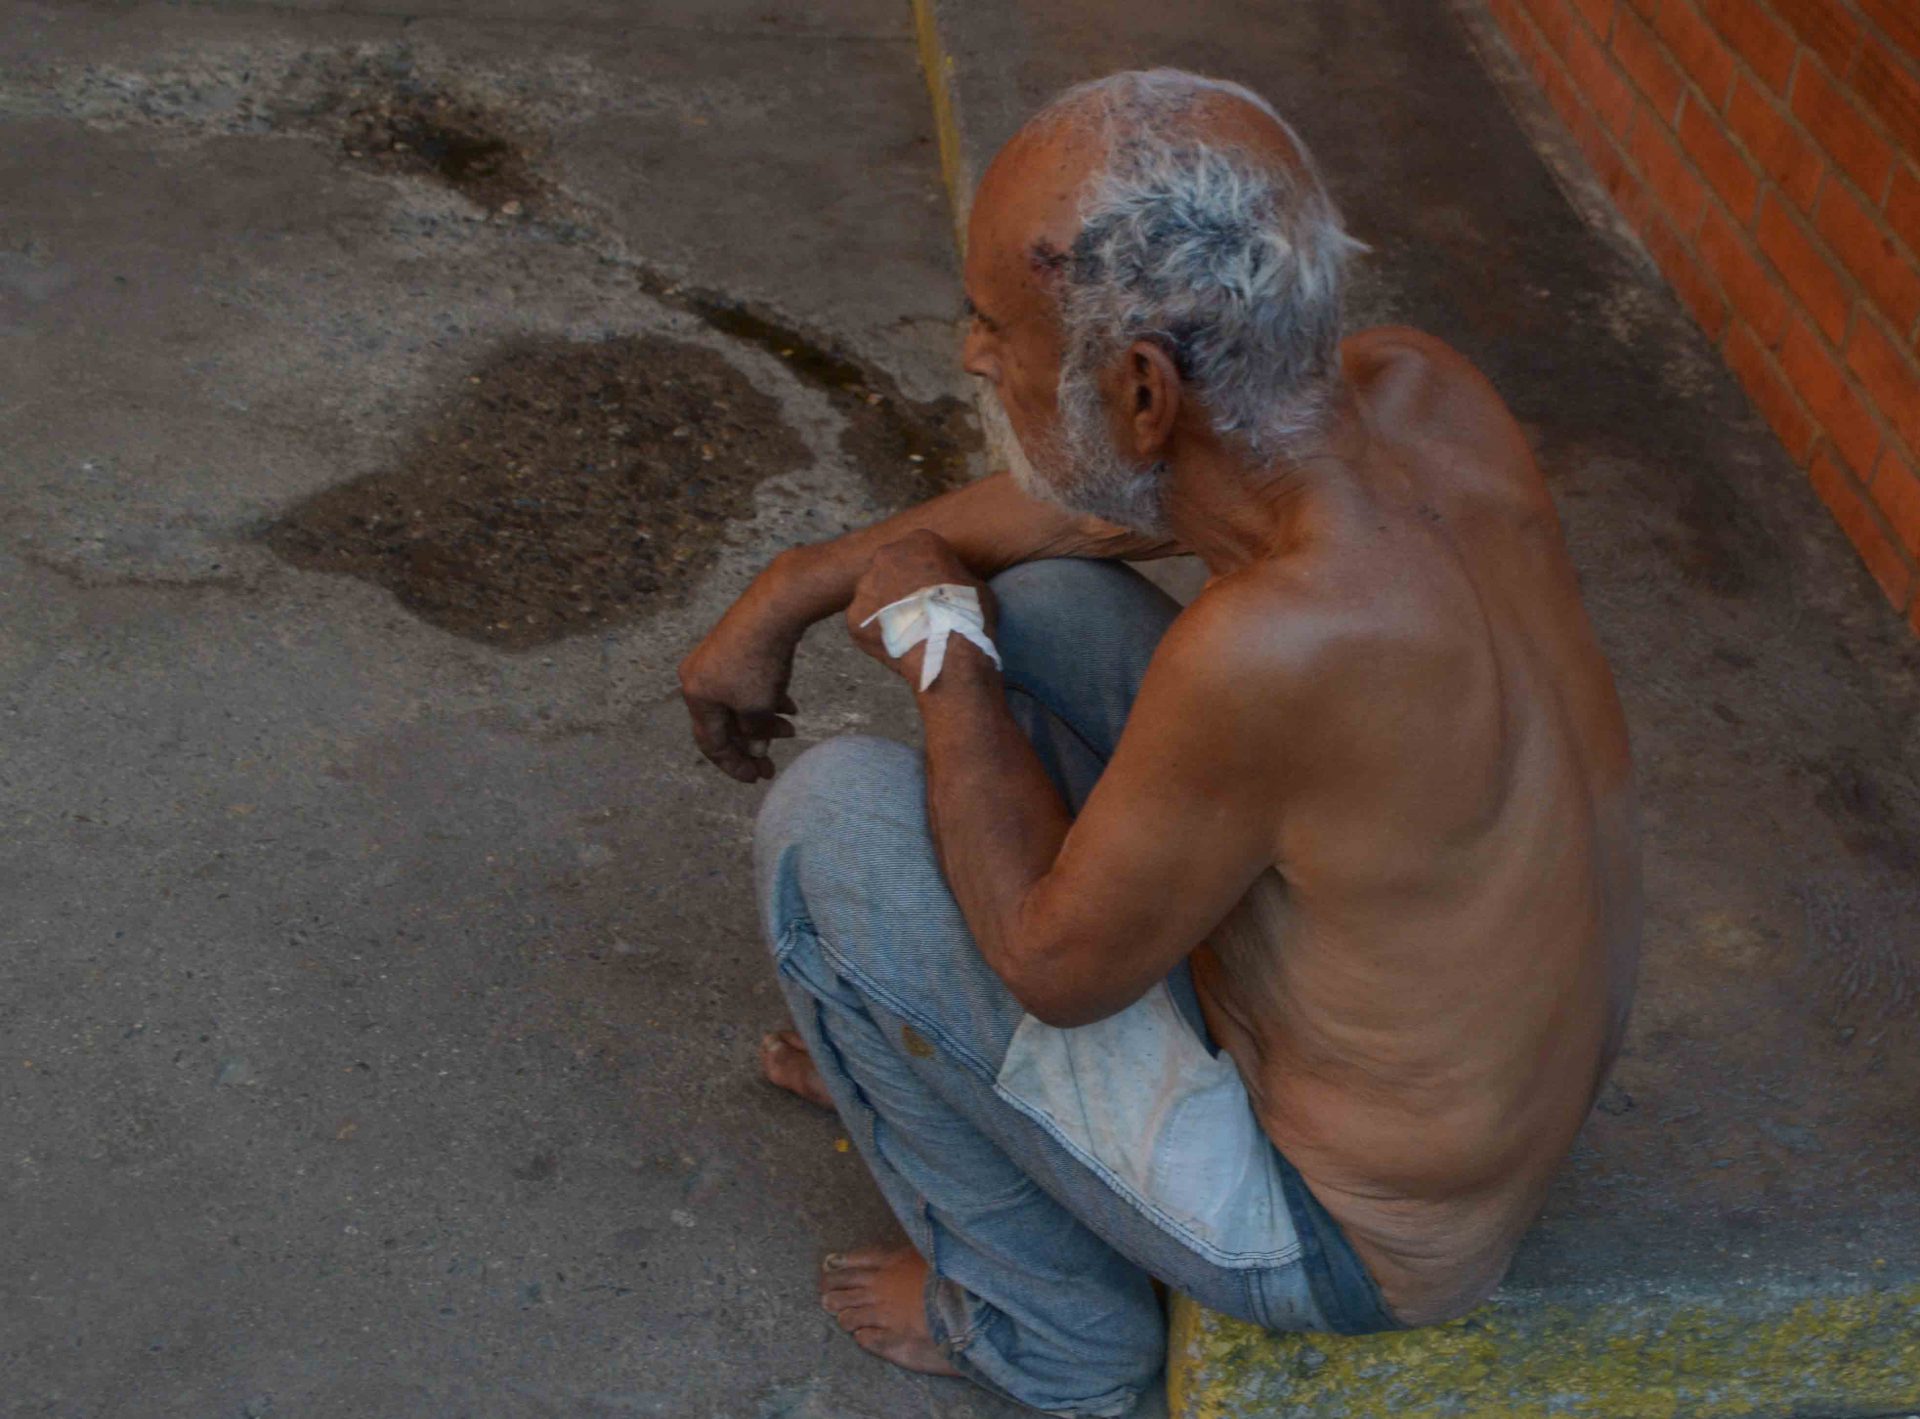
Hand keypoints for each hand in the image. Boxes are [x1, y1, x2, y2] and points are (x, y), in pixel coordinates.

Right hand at [678, 610, 799, 783]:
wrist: (772, 611)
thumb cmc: (759, 664)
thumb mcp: (756, 709)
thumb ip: (754, 735)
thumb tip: (755, 750)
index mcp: (696, 696)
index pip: (711, 743)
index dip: (733, 765)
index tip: (756, 777)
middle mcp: (698, 677)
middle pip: (724, 723)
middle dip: (751, 744)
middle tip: (773, 763)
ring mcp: (714, 660)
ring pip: (738, 703)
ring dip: (763, 721)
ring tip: (790, 730)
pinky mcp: (734, 647)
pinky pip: (746, 683)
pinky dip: (765, 698)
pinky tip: (789, 705)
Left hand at [846, 530, 994, 685]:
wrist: (949, 650)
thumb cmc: (969, 615)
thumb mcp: (973, 582)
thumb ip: (950, 575)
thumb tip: (945, 583)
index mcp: (919, 541)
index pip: (917, 549)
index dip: (924, 571)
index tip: (931, 589)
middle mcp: (886, 556)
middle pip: (889, 566)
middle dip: (898, 584)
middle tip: (915, 609)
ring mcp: (866, 585)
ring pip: (872, 593)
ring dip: (884, 607)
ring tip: (905, 630)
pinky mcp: (854, 615)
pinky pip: (863, 620)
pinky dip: (874, 631)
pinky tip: (894, 643)